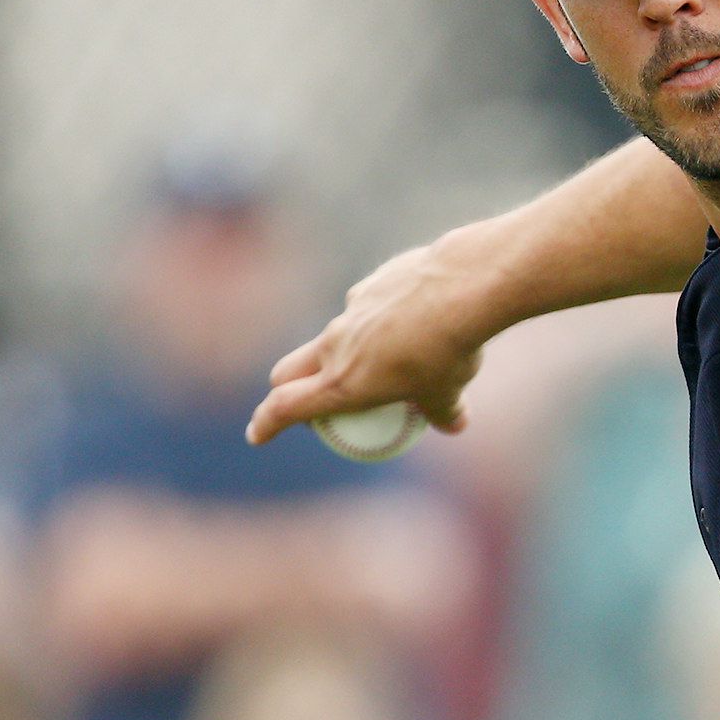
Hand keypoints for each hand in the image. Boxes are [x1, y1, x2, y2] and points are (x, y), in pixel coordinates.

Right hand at [246, 235, 492, 444]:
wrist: (462, 287)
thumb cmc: (450, 349)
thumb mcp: (450, 391)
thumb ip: (445, 411)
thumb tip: (454, 425)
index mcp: (344, 384)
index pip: (286, 407)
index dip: (267, 423)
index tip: (256, 434)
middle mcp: (336, 347)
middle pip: (290, 370)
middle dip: (287, 387)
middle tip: (310, 401)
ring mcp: (349, 312)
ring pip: (331, 337)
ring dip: (342, 352)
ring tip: (384, 359)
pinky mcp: (369, 286)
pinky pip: (364, 309)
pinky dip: (378, 320)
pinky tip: (413, 318)